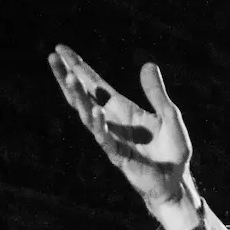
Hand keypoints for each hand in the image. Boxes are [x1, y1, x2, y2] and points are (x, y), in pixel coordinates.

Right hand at [48, 45, 193, 212]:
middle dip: (67, 77)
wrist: (176, 181)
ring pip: (87, 115)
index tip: (60, 49)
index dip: (78, 67)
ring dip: (78, 96)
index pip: (94, 84)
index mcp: (121, 108)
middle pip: (82, 96)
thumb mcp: (169, 115)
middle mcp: (111, 121)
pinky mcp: (118, 155)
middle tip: (53, 58)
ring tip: (70, 77)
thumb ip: (156, 92)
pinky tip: (95, 110)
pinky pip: (105, 138)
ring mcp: (111, 138)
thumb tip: (148, 64)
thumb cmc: (172, 150)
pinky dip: (100, 124)